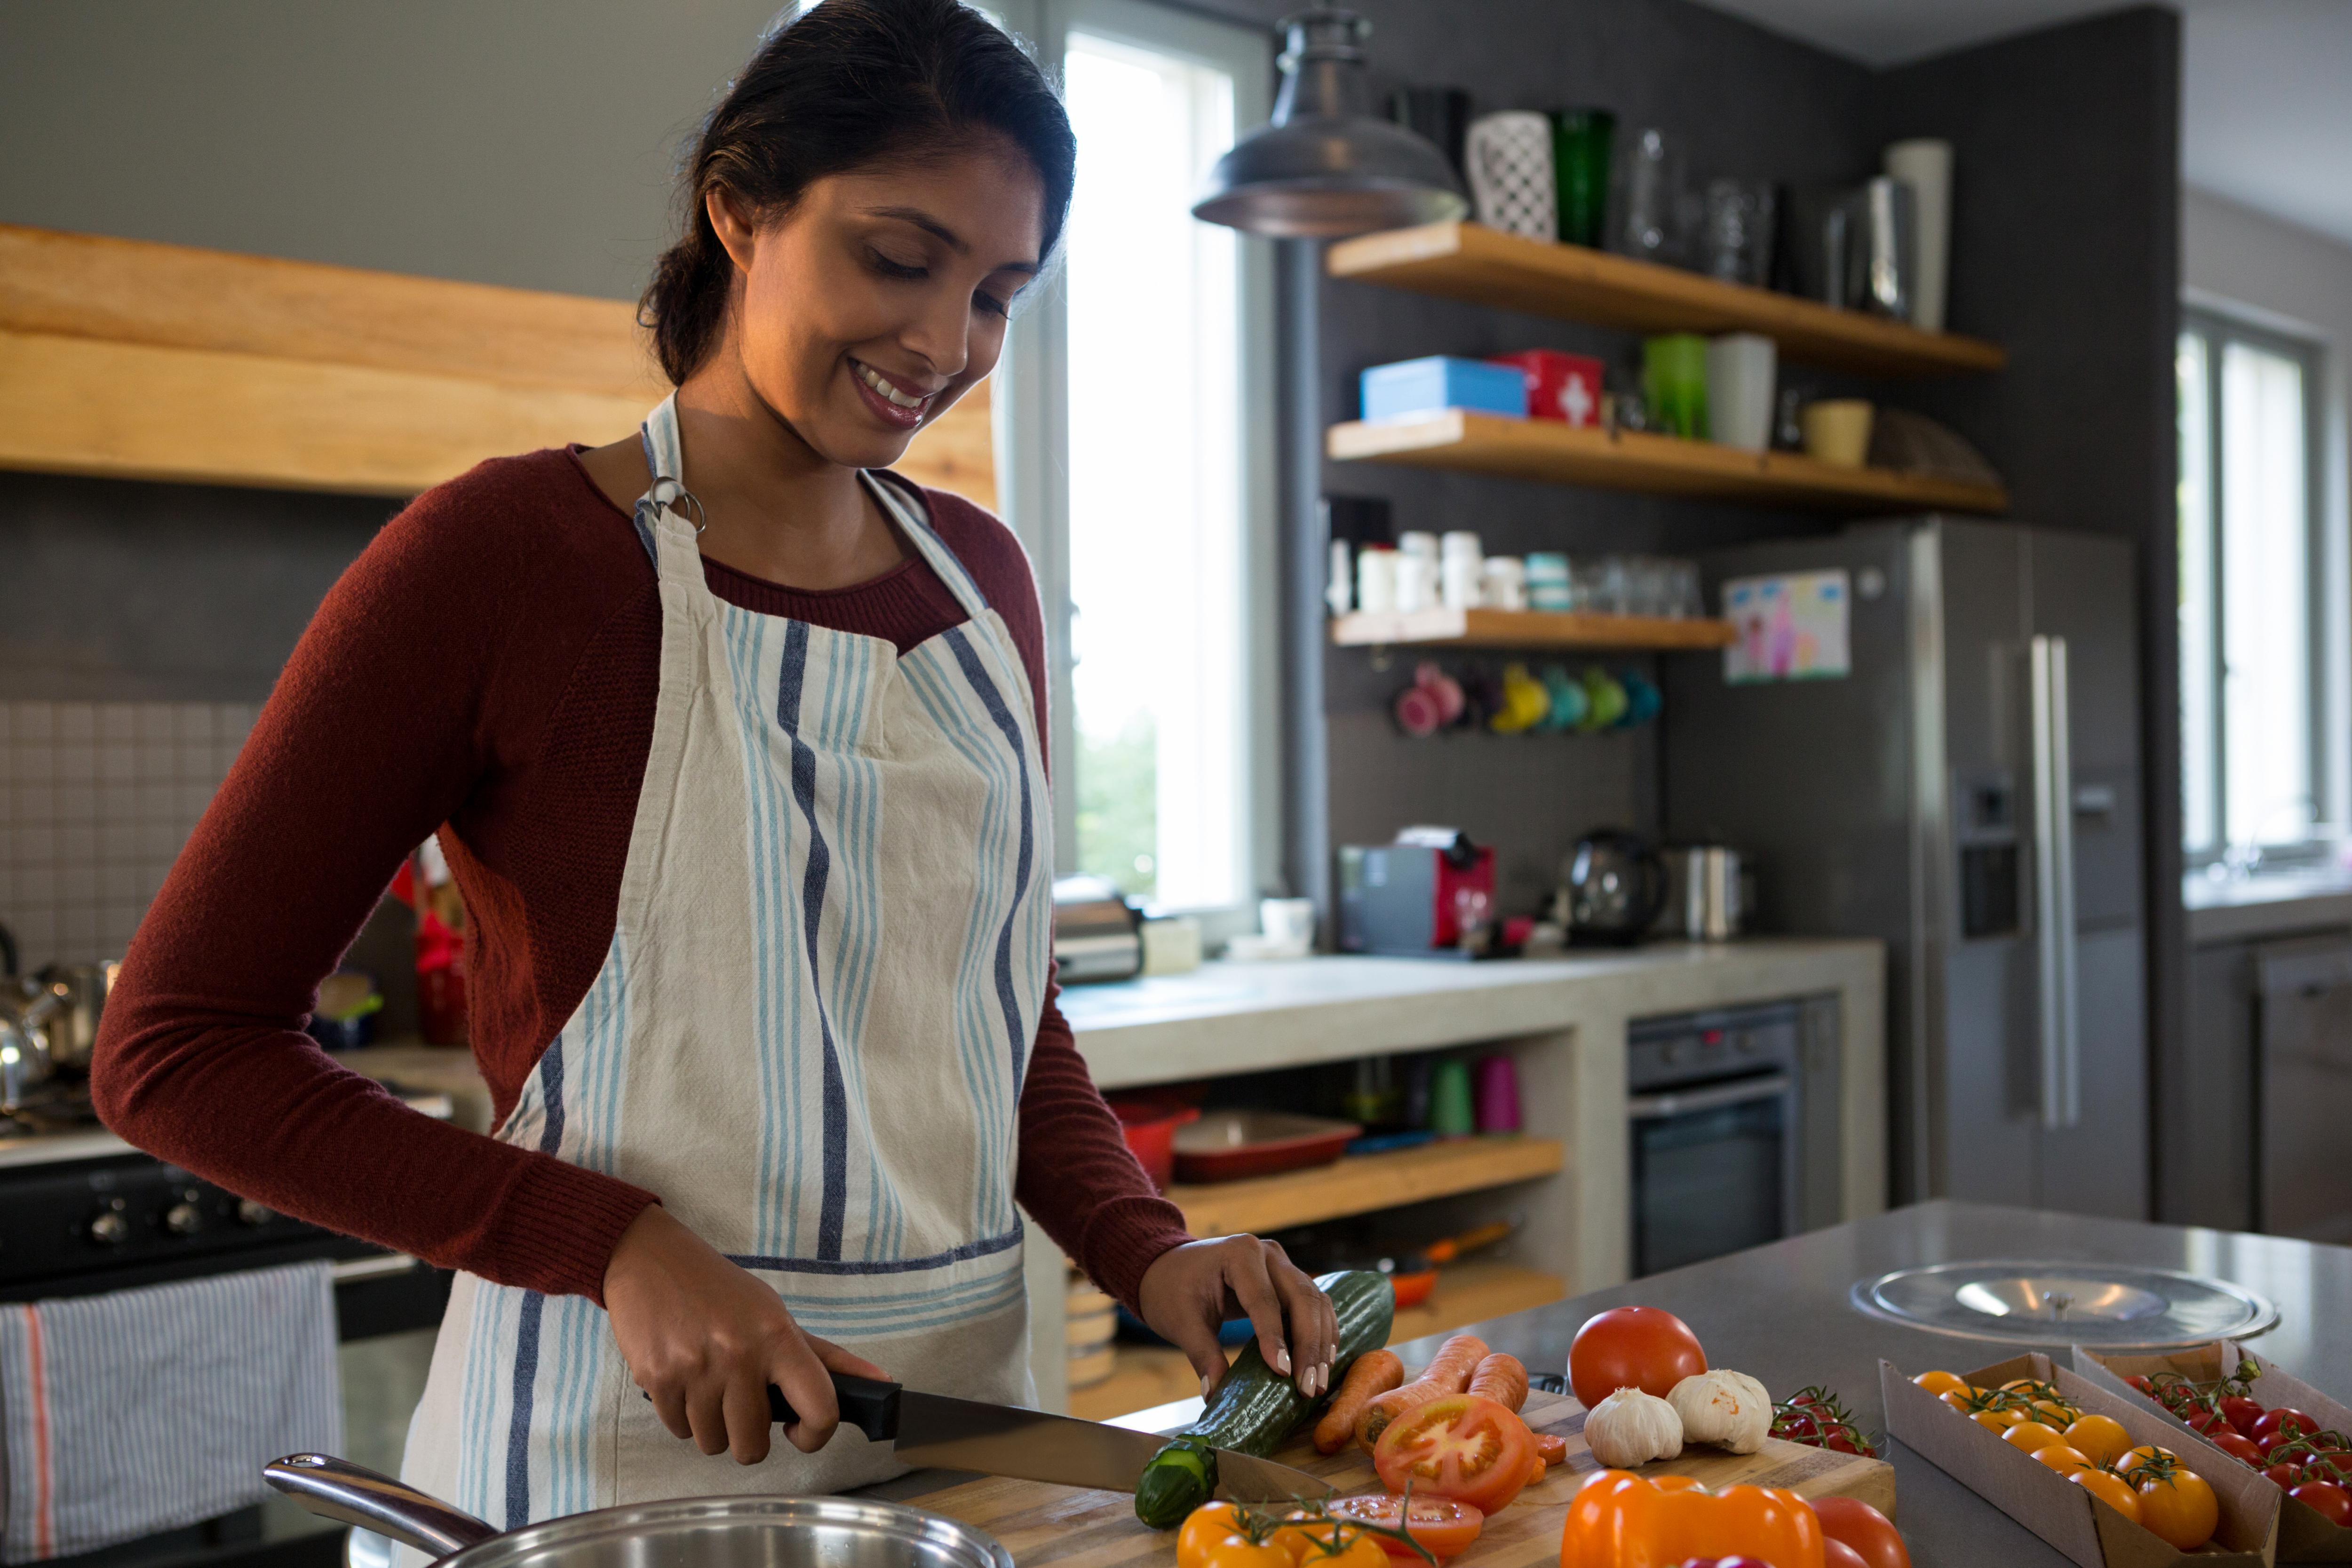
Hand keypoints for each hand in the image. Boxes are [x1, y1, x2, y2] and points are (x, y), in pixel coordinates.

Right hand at [603, 1205, 888, 1463]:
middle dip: (750, 1436)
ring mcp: (695, 1370)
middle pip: (753, 1445)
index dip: (815, 1436)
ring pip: (714, 1444)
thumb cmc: (719, 1291)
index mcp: (778, 1336)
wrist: (650, 1261)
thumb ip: (825, 1357)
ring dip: (713, 1427)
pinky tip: (684, 1383)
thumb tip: (882, 1382)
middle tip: (743, 1405)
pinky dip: (683, 1418)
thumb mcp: (775, 1314)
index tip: (799, 1431)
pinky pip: (679, 1431)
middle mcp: (739, 1356)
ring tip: (709, 1388)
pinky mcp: (657, 1380)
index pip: (821, 1407)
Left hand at [1135, 1235, 1337, 1400]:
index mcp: (1239, 1253)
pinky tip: (1322, 1363)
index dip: (1275, 1338)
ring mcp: (1282, 1264)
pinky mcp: (1288, 1279)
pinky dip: (1321, 1333)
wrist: (1168, 1267)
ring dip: (1320, 1343)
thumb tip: (1214, 1394)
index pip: (1264, 1300)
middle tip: (1309, 1387)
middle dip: (1308, 1345)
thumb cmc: (1171, 1289)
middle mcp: (1268, 1253)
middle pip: (1301, 1298)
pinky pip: (1313, 1305)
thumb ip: (1202, 1354)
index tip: (1283, 1373)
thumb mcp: (1181, 1321)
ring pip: (1315, 1302)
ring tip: (1318, 1383)